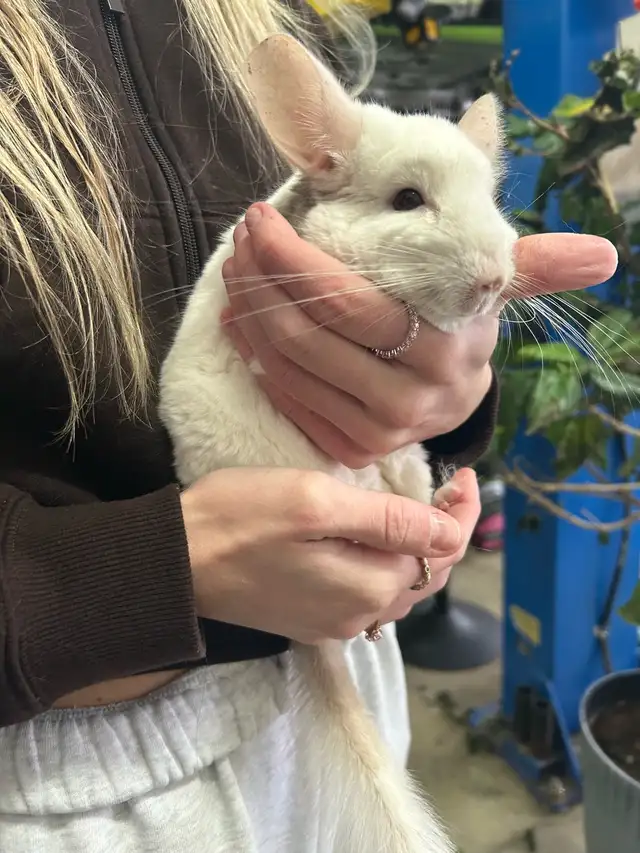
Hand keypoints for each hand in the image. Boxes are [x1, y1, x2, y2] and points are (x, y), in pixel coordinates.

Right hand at [180, 467, 462, 643]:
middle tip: (447, 487)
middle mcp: (359, 615)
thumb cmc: (241, 518)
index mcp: (369, 586)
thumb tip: (450, 534)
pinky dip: (387, 567)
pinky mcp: (311, 618)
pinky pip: (368, 595)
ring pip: (398, 587)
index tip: (463, 476)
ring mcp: (333, 622)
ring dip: (419, 551)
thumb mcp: (316, 503)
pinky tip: (381, 542)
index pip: (441, 552)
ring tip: (424, 510)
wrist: (175, 562)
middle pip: (424, 574)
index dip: (459, 514)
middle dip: (445, 532)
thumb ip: (387, 521)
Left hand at [222, 203, 617, 467]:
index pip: (350, 302)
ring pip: (287, 368)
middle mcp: (410, 401)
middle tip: (240, 240)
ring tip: (235, 270)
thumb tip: (604, 255)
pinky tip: (241, 321)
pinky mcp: (349, 449)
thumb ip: (537, 264)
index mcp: (445, 351)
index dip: (295, 258)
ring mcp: (376, 432)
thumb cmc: (462, 322)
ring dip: (248, 312)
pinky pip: (286, 401)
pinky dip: (253, 357)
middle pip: (309, 336)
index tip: (261, 217)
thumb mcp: (494, 286)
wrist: (452, 393)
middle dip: (260, 279)